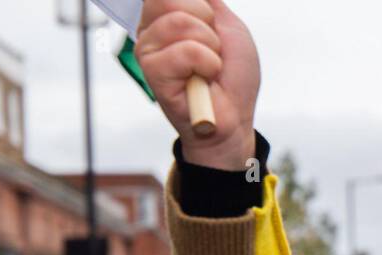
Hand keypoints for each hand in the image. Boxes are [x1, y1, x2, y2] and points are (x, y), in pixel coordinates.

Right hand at [136, 0, 260, 169]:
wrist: (234, 117)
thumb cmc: (232, 76)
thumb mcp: (228, 25)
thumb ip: (208, 0)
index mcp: (165, 15)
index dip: (200, 6)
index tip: (210, 27)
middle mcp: (151, 30)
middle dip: (206, 24)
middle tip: (211, 50)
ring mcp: (147, 50)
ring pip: (181, 23)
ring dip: (209, 48)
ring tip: (209, 67)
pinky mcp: (152, 71)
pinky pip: (186, 51)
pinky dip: (207, 64)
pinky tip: (203, 80)